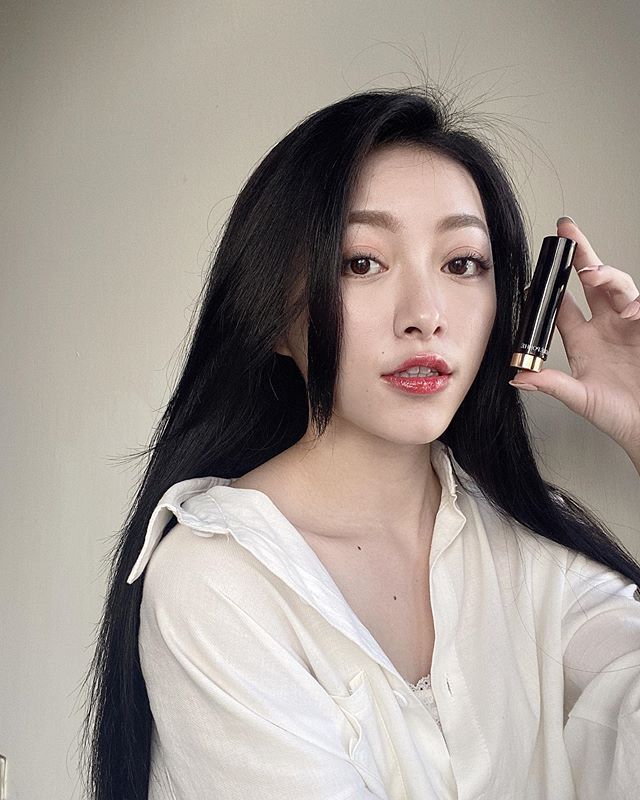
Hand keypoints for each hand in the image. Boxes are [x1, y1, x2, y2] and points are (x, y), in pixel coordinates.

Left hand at [509, 217, 639, 461]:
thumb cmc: (620, 415)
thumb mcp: (580, 398)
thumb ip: (551, 384)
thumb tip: (517, 377)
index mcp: (583, 340)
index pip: (562, 306)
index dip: (548, 287)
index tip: (534, 273)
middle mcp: (607, 327)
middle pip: (592, 281)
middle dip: (581, 253)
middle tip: (566, 230)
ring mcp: (630, 326)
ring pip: (618, 286)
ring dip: (607, 275)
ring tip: (592, 272)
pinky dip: (637, 304)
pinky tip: (630, 310)